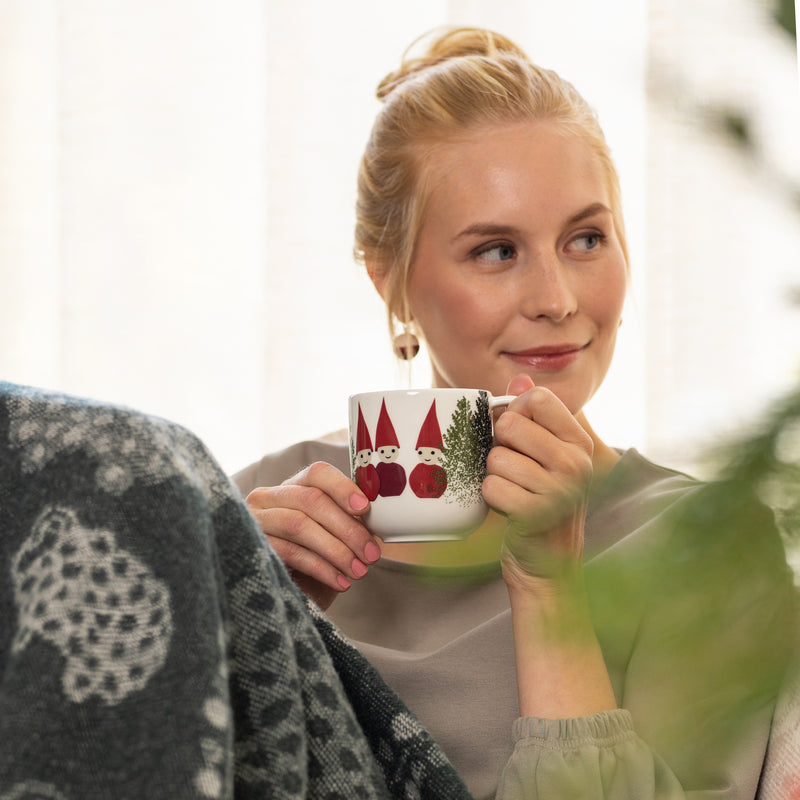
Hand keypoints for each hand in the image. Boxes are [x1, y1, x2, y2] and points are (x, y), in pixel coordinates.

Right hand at [245, 461, 381, 609]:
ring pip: (299, 525)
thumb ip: (351, 519)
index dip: (342, 487)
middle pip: (311, 500)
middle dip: (347, 528)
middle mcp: (269, 496)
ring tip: (359, 571)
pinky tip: (341, 582)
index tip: (365, 508)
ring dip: (336, 550)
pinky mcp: (252, 546)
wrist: (292, 591)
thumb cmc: (317, 557)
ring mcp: (256, 520)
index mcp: (294, 485)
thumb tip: (380, 519)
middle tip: (371, 554)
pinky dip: (321, 568)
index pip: (317, 473)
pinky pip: (289, 553)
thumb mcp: (336, 534)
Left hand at [483, 374, 593, 593]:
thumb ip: (532, 416)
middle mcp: (576, 462)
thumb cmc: (540, 502)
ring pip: (496, 457)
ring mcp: (560, 489)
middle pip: (510, 424)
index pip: (537, 398)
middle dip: (500, 446)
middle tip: (514, 470)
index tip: (518, 436)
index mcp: (578, 441)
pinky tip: (509, 509)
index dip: (515, 412)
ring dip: (495, 476)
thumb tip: (519, 381)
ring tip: (514, 491)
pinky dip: (491, 498)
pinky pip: (492, 487)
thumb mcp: (543, 456)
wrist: (547, 563)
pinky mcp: (537, 514)